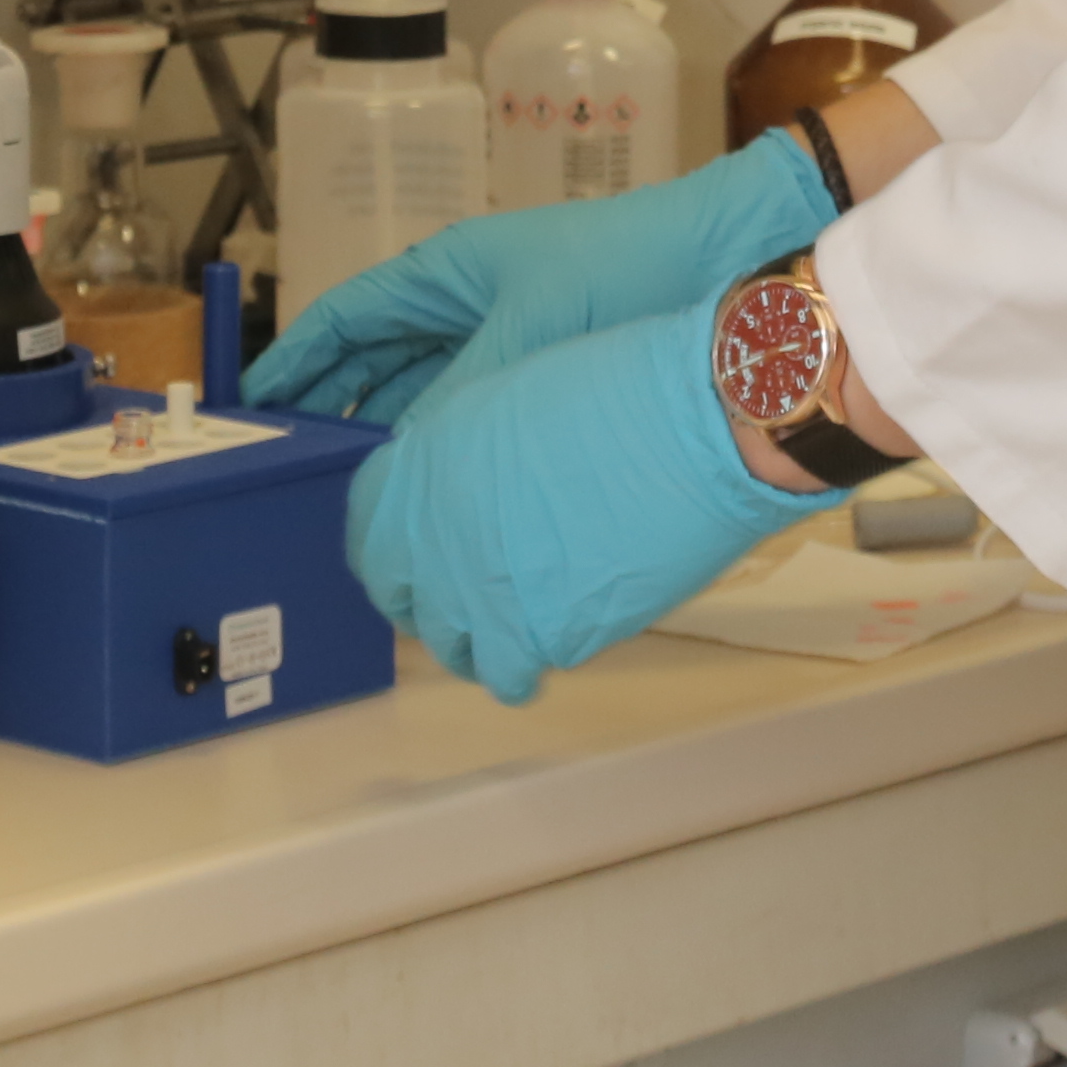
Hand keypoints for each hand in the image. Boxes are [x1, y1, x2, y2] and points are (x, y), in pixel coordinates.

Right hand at [250, 128, 832, 425]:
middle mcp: (470, 296)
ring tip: (354, 485)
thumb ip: (466, 392)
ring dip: (390, 427)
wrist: (723, 259)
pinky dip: (446, 435)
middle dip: (335, 404)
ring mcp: (506, 327)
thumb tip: (415, 456)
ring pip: (424, 383)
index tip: (252, 401)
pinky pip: (472, 401)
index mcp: (450, 270)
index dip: (297, 359)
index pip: (349, 316)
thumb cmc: (628, 267)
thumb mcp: (531, 330)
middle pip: (378, 355)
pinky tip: (434, 477)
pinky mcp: (545, 360)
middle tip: (294, 462)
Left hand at [346, 294, 817, 700]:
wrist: (700, 425)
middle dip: (425, 598)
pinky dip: (525, 667)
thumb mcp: (513, 400)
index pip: (367, 530)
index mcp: (422, 464)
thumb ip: (464, 456)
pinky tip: (552, 642)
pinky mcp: (537, 639)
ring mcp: (480, 593)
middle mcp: (433, 535)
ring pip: (451, 647)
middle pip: (398, 596)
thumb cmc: (625, 390)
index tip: (414, 552)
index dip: (391, 545)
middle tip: (466, 591)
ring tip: (515, 623)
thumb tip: (460, 497)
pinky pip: (508, 676)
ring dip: (477, 638)